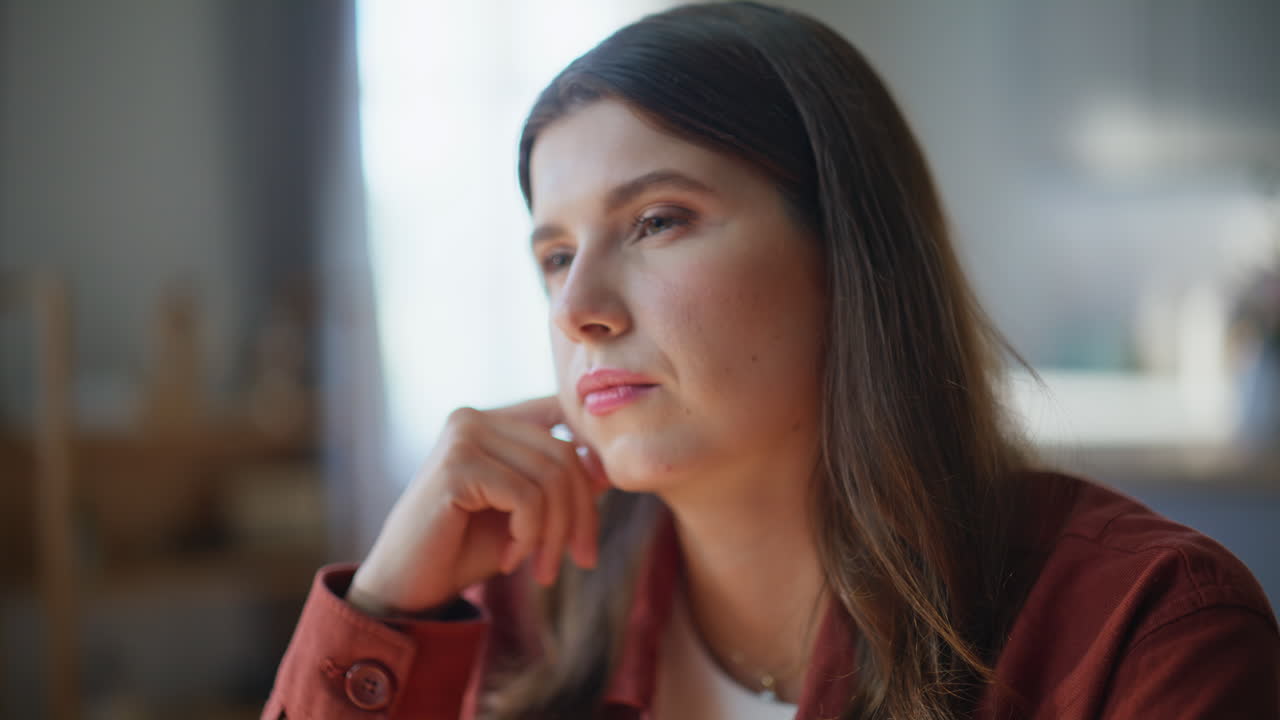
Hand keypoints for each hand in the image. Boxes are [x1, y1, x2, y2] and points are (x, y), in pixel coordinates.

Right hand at [347, 396, 607, 615]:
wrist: (408, 588)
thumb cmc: (466, 550)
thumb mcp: (527, 514)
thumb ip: (561, 484)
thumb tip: (608, 467)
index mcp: (492, 420)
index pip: (563, 418)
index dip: (590, 463)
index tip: (591, 518)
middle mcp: (475, 418)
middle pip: (564, 453)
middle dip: (581, 513)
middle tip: (582, 559)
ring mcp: (463, 436)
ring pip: (550, 477)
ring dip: (555, 533)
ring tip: (542, 568)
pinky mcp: (456, 465)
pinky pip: (525, 497)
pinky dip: (530, 535)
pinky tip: (512, 559)